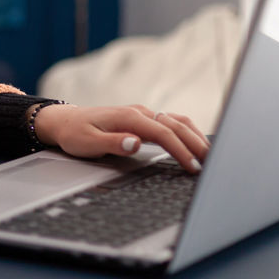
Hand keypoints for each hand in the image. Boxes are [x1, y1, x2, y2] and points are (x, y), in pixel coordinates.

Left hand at [33, 103, 210, 172]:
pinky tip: (195, 144)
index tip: (192, 166)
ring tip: (210, 155)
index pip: (163, 132)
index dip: (180, 150)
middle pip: (175, 125)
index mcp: (128, 117)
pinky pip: (170, 123)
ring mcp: (142, 114)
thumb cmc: (75, 133)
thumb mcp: (88, 142)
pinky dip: (187, 132)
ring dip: (195, 136)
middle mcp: (139, 112)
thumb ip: (112, 143)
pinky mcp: (142, 120)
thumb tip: (135, 142)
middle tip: (213, 164)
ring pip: (176, 122)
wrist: (65, 121)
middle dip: (196, 143)